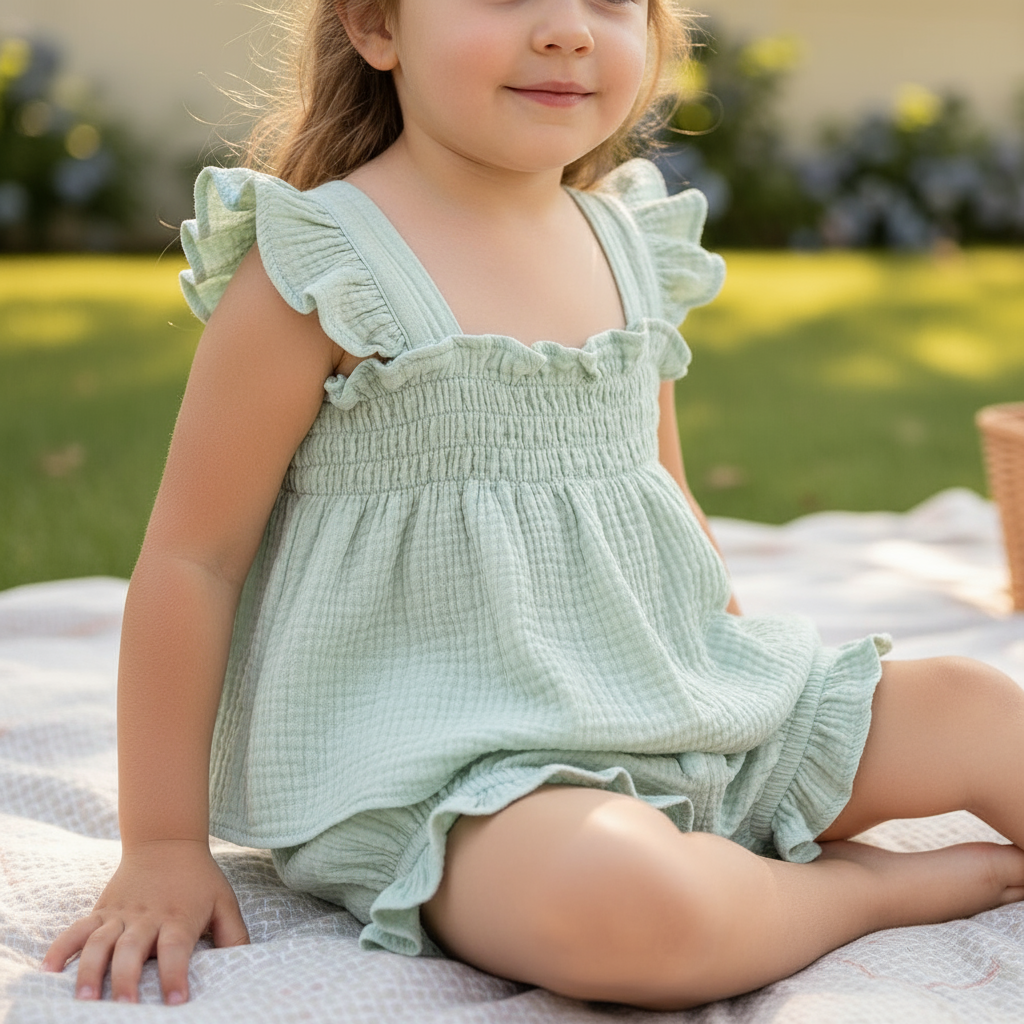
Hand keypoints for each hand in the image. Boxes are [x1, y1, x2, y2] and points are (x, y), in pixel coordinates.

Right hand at [41, 839, 248, 1004]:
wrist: (167, 841)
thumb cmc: (199, 879)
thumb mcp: (224, 902)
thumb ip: (234, 935)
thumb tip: (245, 965)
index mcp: (179, 918)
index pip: (176, 949)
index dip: (175, 974)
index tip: (176, 1001)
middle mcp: (147, 917)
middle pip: (132, 948)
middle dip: (126, 979)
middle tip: (124, 1007)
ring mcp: (120, 913)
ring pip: (100, 942)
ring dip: (89, 970)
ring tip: (83, 999)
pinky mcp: (101, 910)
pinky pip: (77, 929)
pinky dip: (60, 948)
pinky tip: (47, 971)